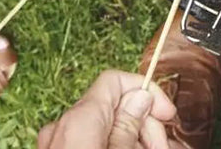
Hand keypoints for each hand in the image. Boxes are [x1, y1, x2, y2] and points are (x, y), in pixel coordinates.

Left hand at [37, 71, 175, 148]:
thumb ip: (130, 123)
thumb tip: (140, 97)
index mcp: (80, 117)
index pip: (116, 79)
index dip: (146, 89)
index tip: (166, 111)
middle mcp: (62, 126)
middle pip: (112, 104)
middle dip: (143, 121)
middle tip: (162, 144)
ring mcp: (54, 144)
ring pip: (102, 126)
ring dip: (131, 136)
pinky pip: (88, 141)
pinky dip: (111, 144)